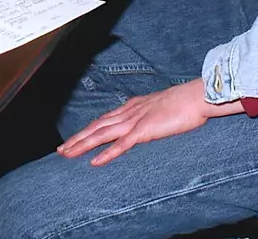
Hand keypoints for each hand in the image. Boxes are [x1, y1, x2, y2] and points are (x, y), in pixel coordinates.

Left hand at [56, 79, 243, 165]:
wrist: (195, 96)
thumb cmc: (183, 102)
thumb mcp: (160, 108)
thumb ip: (149, 114)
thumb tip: (144, 123)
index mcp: (132, 107)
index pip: (104, 119)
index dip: (87, 129)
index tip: (75, 138)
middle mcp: (128, 112)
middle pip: (96, 126)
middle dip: (77, 138)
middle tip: (61, 149)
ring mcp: (134, 121)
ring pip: (101, 134)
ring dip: (83, 144)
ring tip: (67, 154)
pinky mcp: (144, 130)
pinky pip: (121, 144)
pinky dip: (106, 153)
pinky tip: (94, 161)